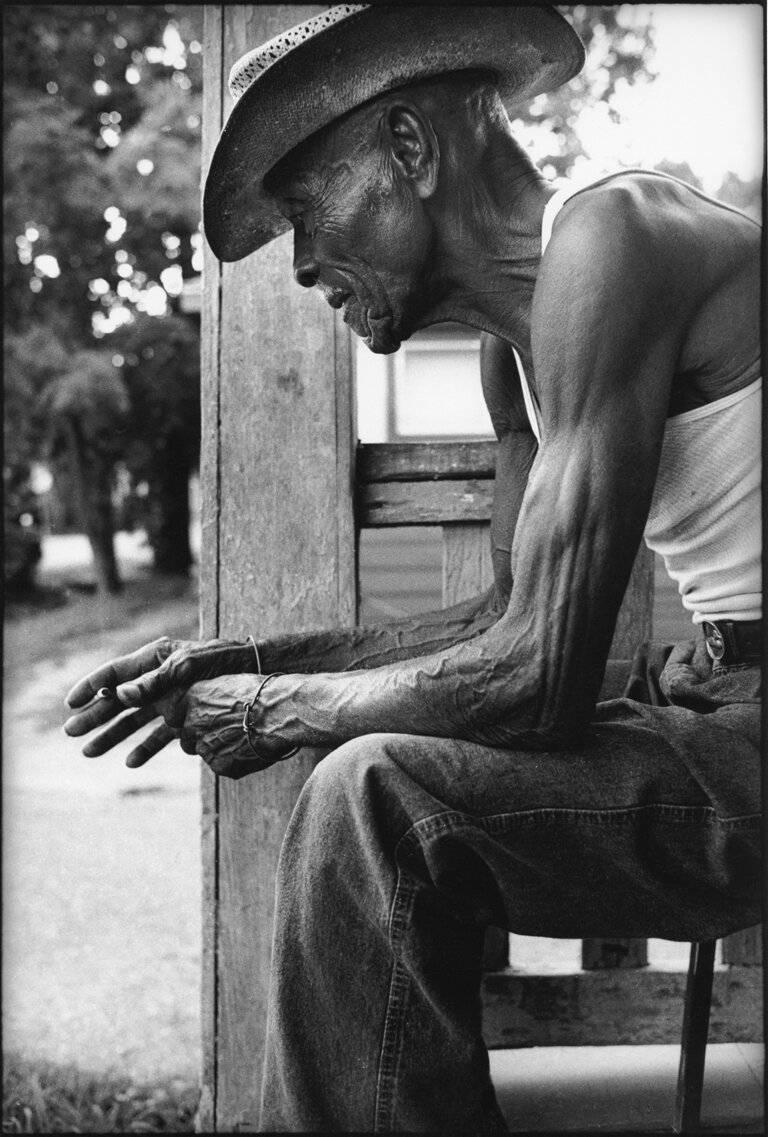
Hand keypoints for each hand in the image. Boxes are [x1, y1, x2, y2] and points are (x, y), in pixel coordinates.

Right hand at [63, 636, 260, 765]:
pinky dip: (146, 747)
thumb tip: (121, 693)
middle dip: (94, 717)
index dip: (91, 687)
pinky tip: (132, 762)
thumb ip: (156, 680)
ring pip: (135, 720)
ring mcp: (171, 698)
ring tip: (90, 753)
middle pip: (119, 700)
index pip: (114, 673)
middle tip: (71, 734)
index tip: (70, 703)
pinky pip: (160, 734)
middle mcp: (158, 678)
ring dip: (113, 736)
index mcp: (154, 659)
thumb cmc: (225, 662)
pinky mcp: (187, 715)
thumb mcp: (190, 667)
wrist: (258, 674)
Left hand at [156, 676, 296, 778]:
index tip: (199, 717)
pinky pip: (220, 764)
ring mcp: (205, 747)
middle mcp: (192, 724)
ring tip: (241, 737)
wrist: (280, 712)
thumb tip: (207, 702)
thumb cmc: (260, 691)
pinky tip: (250, 748)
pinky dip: (232, 759)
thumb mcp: (229, 682)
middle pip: (185, 736)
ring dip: (216, 747)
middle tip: (224, 728)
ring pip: (203, 751)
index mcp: (192, 699)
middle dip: (199, 735)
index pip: (172, 715)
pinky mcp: (220, 766)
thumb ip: (209, 695)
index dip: (186, 717)